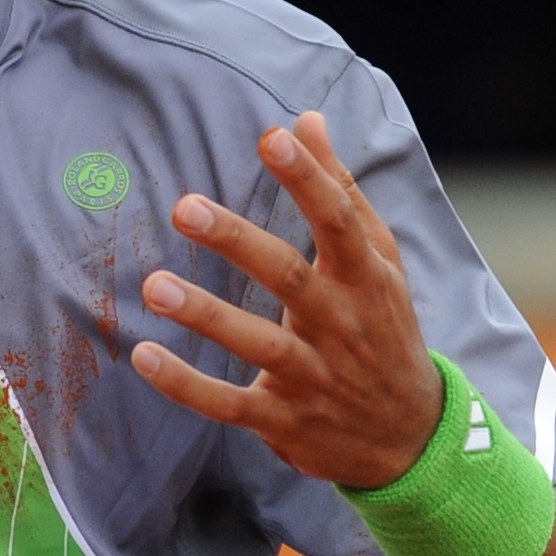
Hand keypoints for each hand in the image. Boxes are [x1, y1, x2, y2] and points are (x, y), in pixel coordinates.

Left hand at [126, 111, 446, 489]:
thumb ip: (341, 189)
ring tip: (154, 285)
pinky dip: (187, 385)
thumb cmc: (385, 328)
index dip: (309, 178)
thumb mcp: (379, 260)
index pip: (338, 220)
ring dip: (205, 315)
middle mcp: (341, 324)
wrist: (410, 436)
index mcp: (365, 278)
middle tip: (185, 207)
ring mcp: (313, 376)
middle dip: (238, 241)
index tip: (273, 137)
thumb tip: (306, 119)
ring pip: (257, 343)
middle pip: (289, 277)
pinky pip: (230, 403)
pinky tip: (145, 355)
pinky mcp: (284, 420)